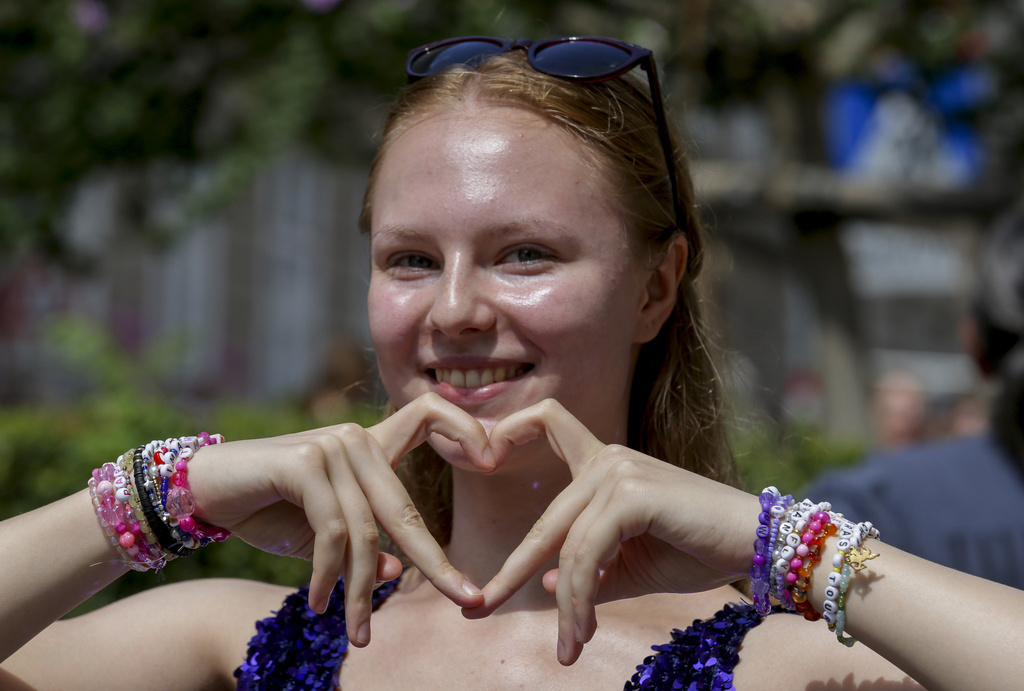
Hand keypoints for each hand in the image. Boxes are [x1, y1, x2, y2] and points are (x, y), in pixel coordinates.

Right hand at [186, 393, 490, 644]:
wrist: (202, 491)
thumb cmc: (268, 508)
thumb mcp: (322, 535)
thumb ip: (363, 546)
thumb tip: (397, 570)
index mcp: (370, 446)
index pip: (429, 415)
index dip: (466, 427)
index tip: (495, 459)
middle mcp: (357, 438)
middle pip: (407, 507)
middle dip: (437, 562)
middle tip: (465, 600)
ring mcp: (333, 446)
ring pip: (366, 531)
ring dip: (361, 590)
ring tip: (358, 632)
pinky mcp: (306, 461)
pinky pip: (333, 530)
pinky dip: (326, 575)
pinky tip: (316, 602)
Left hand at [470, 399, 757, 663]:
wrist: (759, 546)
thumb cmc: (698, 550)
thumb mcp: (633, 565)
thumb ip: (590, 572)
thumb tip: (549, 582)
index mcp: (604, 464)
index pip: (550, 424)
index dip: (512, 429)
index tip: (481, 458)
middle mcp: (607, 460)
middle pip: (545, 522)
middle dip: (510, 572)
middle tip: (477, 610)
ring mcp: (618, 472)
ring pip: (566, 549)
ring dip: (565, 607)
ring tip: (567, 647)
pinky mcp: (632, 494)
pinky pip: (586, 555)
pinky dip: (579, 600)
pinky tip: (583, 631)